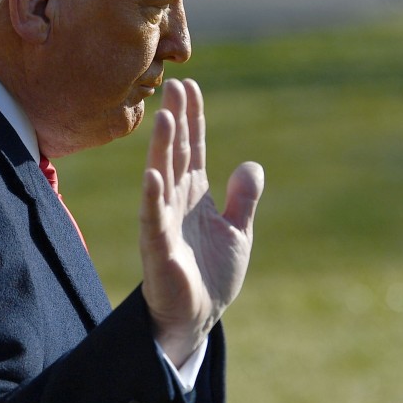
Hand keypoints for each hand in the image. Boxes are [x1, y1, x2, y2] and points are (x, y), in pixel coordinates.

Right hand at [139, 79, 263, 365]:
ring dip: (163, 148)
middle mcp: (176, 201)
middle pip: (176, 153)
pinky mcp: (159, 247)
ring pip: (162, 177)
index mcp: (194, 195)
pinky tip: (153, 174)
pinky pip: (154, 217)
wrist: (197, 317)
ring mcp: (164, 221)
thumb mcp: (237, 231)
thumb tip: (249, 164)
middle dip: (176, 120)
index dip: (193, 118)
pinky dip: (153, 196)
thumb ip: (243, 199)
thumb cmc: (211, 274)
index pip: (194, 148)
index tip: (190, 86)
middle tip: (174, 85)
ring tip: (166, 118)